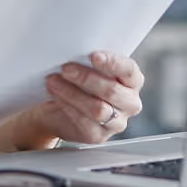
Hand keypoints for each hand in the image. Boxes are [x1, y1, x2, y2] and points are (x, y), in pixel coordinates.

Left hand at [27, 51, 144, 145]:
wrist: (59, 109)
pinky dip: (67, 106)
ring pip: (97, 109)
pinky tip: (56, 96)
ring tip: (54, 81)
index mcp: (132, 81)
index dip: (112, 63)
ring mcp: (116, 122)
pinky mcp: (98, 135)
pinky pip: (84, 122)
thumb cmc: (79, 83)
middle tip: (65, 68)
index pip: (129, 70)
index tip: (93, 56)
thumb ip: (90, 61)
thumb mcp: (88, 67)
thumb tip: (77, 50)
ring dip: (72, 93)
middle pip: (112, 91)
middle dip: (86, 78)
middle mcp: (129, 103)